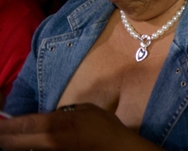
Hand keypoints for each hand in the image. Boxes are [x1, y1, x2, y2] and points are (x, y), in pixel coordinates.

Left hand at [0, 104, 159, 150]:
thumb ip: (64, 112)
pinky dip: (29, 148)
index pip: (20, 125)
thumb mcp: (86, 110)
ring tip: (11, 139)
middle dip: (4, 137)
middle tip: (0, 132)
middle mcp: (48, 142)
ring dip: (15, 144)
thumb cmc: (106, 129)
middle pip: (12, 142)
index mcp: (56, 125)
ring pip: (22, 150)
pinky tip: (28, 146)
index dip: (4, 125)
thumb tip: (49, 116)